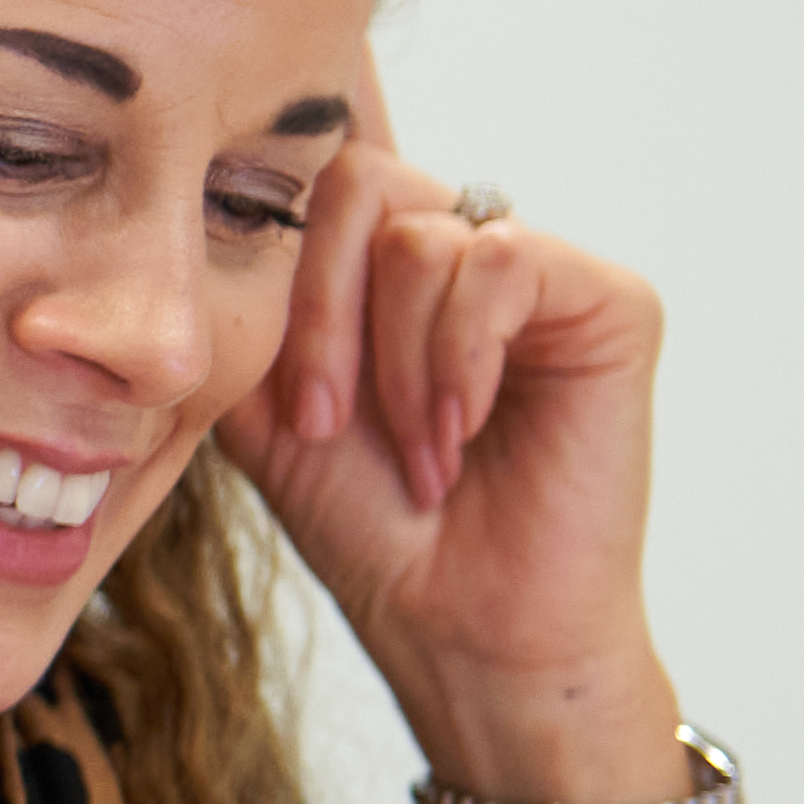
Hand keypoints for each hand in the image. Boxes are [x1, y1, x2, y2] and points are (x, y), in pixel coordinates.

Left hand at [218, 87, 688, 803]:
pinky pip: (501, 261)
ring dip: (392, 363)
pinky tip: (460, 432)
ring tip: (417, 454)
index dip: (284, 243)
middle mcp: (461, 248)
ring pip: (417, 231)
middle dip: (317, 313)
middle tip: (323, 423)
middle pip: (352, 181)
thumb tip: (193, 207)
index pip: (317, 173)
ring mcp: (538, 270)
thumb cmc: (372, 528)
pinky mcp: (610, 301)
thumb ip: (241, 300)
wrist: (462, 629)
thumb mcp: (262, 402)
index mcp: (381, 262)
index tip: (284, 369)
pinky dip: (458, 354)